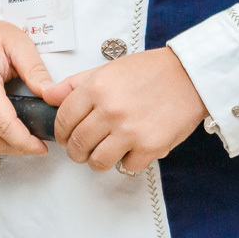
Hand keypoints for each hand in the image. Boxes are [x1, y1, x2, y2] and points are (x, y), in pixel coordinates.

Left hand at [47, 47, 205, 173]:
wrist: (190, 76)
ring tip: (106, 151)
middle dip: (76, 151)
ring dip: (98, 160)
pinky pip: (127, 167)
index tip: (66, 136)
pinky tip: (132, 149)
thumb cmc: (149, 72)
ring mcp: (130, 131)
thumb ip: (75, 85)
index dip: (61, 132)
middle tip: (83, 149)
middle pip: (77, 145)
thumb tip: (48, 96)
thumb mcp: (107, 69)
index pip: (63, 120)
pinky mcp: (150, 147)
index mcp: (96, 89)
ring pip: (97, 162)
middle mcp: (110, 110)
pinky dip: (127, 162)